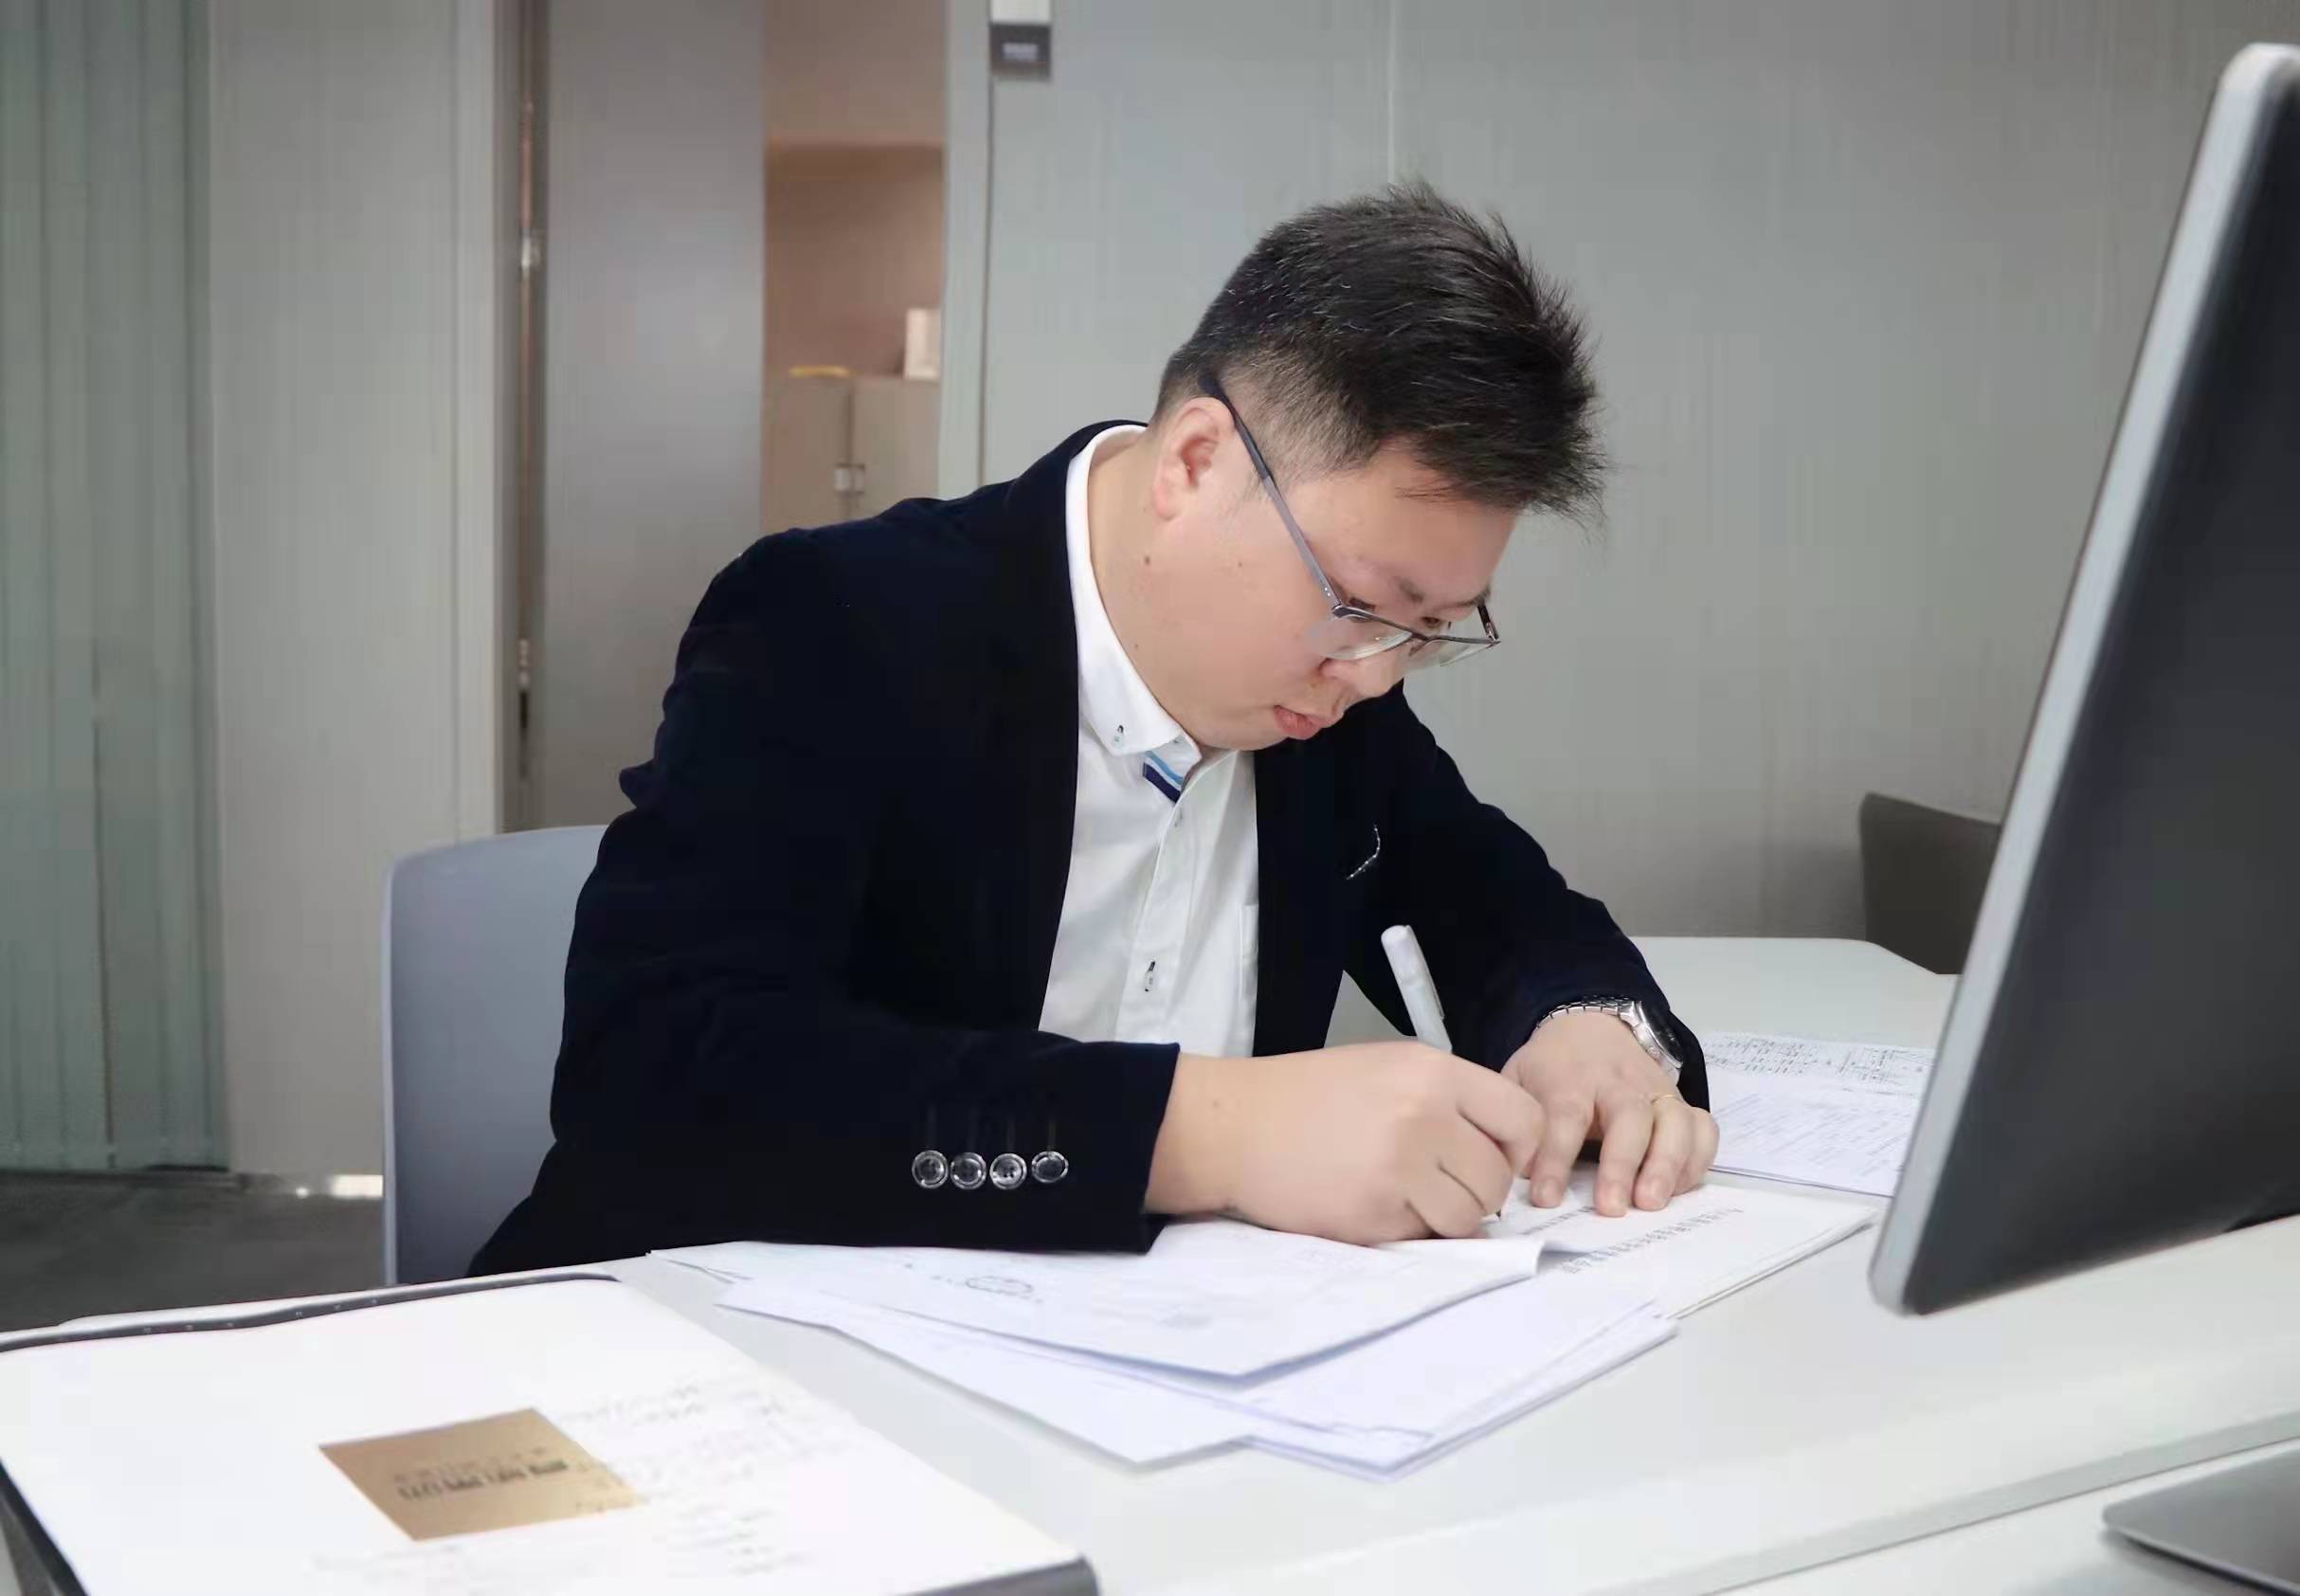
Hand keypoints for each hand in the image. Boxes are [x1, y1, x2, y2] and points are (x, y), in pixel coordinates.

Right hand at [1147, 1043, 1544, 1243]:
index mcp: (1432, 1072)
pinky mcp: (1373, 1215)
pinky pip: (1422, 1237)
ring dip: (1448, 1217)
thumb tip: (1502, 1151)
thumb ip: (1448, 1100)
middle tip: (1441, 1184)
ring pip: (1469, 1216)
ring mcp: (1399, 1168)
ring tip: (1408, 1197)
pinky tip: (1372, 1203)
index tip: (1496, 1158)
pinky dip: (1407, 1230)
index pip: (1524, 1118)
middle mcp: (1424, 1116)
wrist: (1237, 1126)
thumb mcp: (1387, 1069)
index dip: (1519, 1148)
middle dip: (1480, 1191)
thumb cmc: (1310, 1096)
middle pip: (1498, 1176)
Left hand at [1504, 1011, 1717, 1216]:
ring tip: (1651, 1203)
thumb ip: (1518, 1123)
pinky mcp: (1680, 1103)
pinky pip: (1702, 1127)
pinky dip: (1698, 1159)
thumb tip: (1508, 1175)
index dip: (1555, 1159)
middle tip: (1611, 1207)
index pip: (1565, 1117)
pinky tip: (1678, 1189)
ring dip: (1667, 1165)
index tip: (1547, 1198)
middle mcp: (1619, 1081)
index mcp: (1570, 1077)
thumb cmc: (1551, 1069)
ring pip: (1674, 1122)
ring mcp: (1655, 1090)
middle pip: (1629, 1117)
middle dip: (1622, 1164)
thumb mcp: (1519, 1082)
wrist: (1590, 1027)